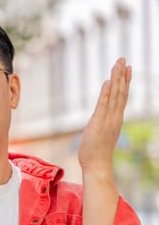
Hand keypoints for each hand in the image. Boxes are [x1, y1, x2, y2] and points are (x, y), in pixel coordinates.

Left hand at [78, 58, 130, 172]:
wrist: (96, 165)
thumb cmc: (96, 151)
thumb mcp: (100, 132)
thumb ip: (102, 122)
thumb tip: (99, 116)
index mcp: (115, 118)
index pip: (122, 96)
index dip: (125, 81)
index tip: (128, 67)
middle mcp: (115, 117)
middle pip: (120, 92)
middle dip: (122, 75)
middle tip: (123, 59)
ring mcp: (108, 120)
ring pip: (114, 96)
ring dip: (116, 79)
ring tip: (118, 64)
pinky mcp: (99, 123)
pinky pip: (104, 105)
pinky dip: (106, 93)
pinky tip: (108, 82)